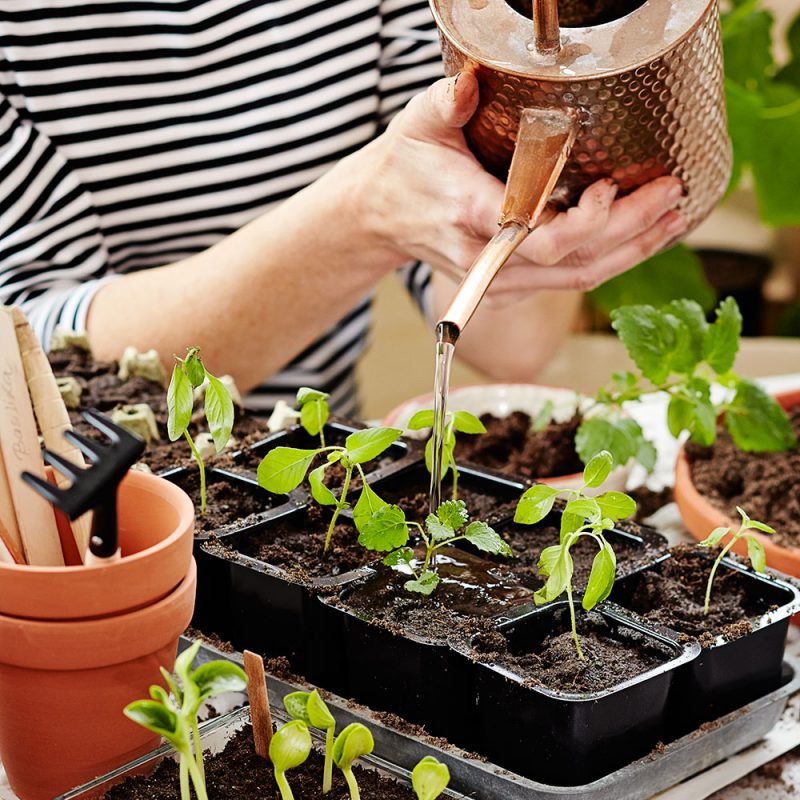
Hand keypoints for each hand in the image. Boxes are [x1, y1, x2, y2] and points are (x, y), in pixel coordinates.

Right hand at [356, 72, 686, 301]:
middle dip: (629, 231)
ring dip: (629, 251)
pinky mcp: (506, 285)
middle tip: (669, 194)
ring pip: (575, 278)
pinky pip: (566, 280)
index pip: (536, 236)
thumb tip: (468, 83)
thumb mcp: (416, 126)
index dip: (584, 222)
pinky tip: (638, 239)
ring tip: (671, 219)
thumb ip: (444, 103)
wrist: (379, 218)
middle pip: (571, 261)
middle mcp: (485, 257)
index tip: (611, 186)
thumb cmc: (403, 169)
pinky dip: (607, 261)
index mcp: (468, 215)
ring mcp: (497, 279)